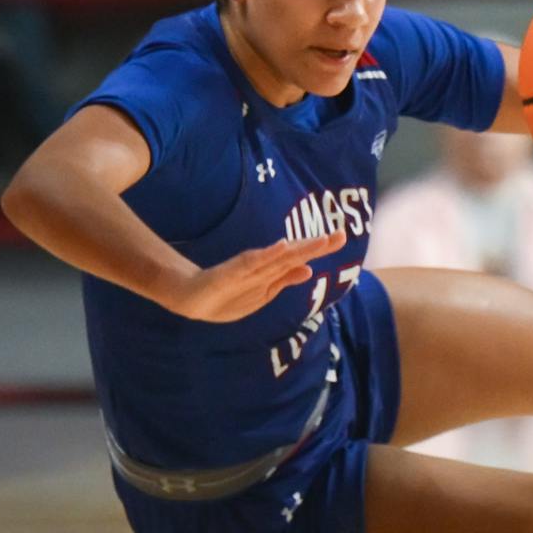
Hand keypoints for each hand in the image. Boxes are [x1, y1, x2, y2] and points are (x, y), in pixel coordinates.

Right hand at [158, 230, 345, 322]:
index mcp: (270, 272)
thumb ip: (283, 279)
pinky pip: (251, 264)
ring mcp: (246, 269)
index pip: (299, 257)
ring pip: (277, 258)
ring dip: (298, 248)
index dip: (319, 248)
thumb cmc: (227, 293)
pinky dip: (267, 256)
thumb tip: (309, 269)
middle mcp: (262, 266)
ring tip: (319, 241)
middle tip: (340, 235)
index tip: (342, 237)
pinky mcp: (230, 273)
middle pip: (293, 254)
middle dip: (315, 245)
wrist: (190, 298)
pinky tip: (281, 248)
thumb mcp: (261, 292)